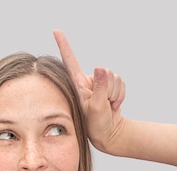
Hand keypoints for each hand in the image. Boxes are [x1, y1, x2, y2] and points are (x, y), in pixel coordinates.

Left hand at [53, 30, 125, 152]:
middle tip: (104, 104)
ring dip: (115, 93)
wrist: (108, 133)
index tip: (56, 31)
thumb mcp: (96, 107)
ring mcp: (99, 83)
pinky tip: (113, 104)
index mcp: (78, 84)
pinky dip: (121, 94)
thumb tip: (101, 68)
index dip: (63, 45)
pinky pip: (121, 82)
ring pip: (114, 77)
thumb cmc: (97, 124)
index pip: (70, 61)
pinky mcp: (109, 86)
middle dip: (109, 88)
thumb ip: (100, 87)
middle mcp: (87, 81)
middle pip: (105, 72)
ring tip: (107, 105)